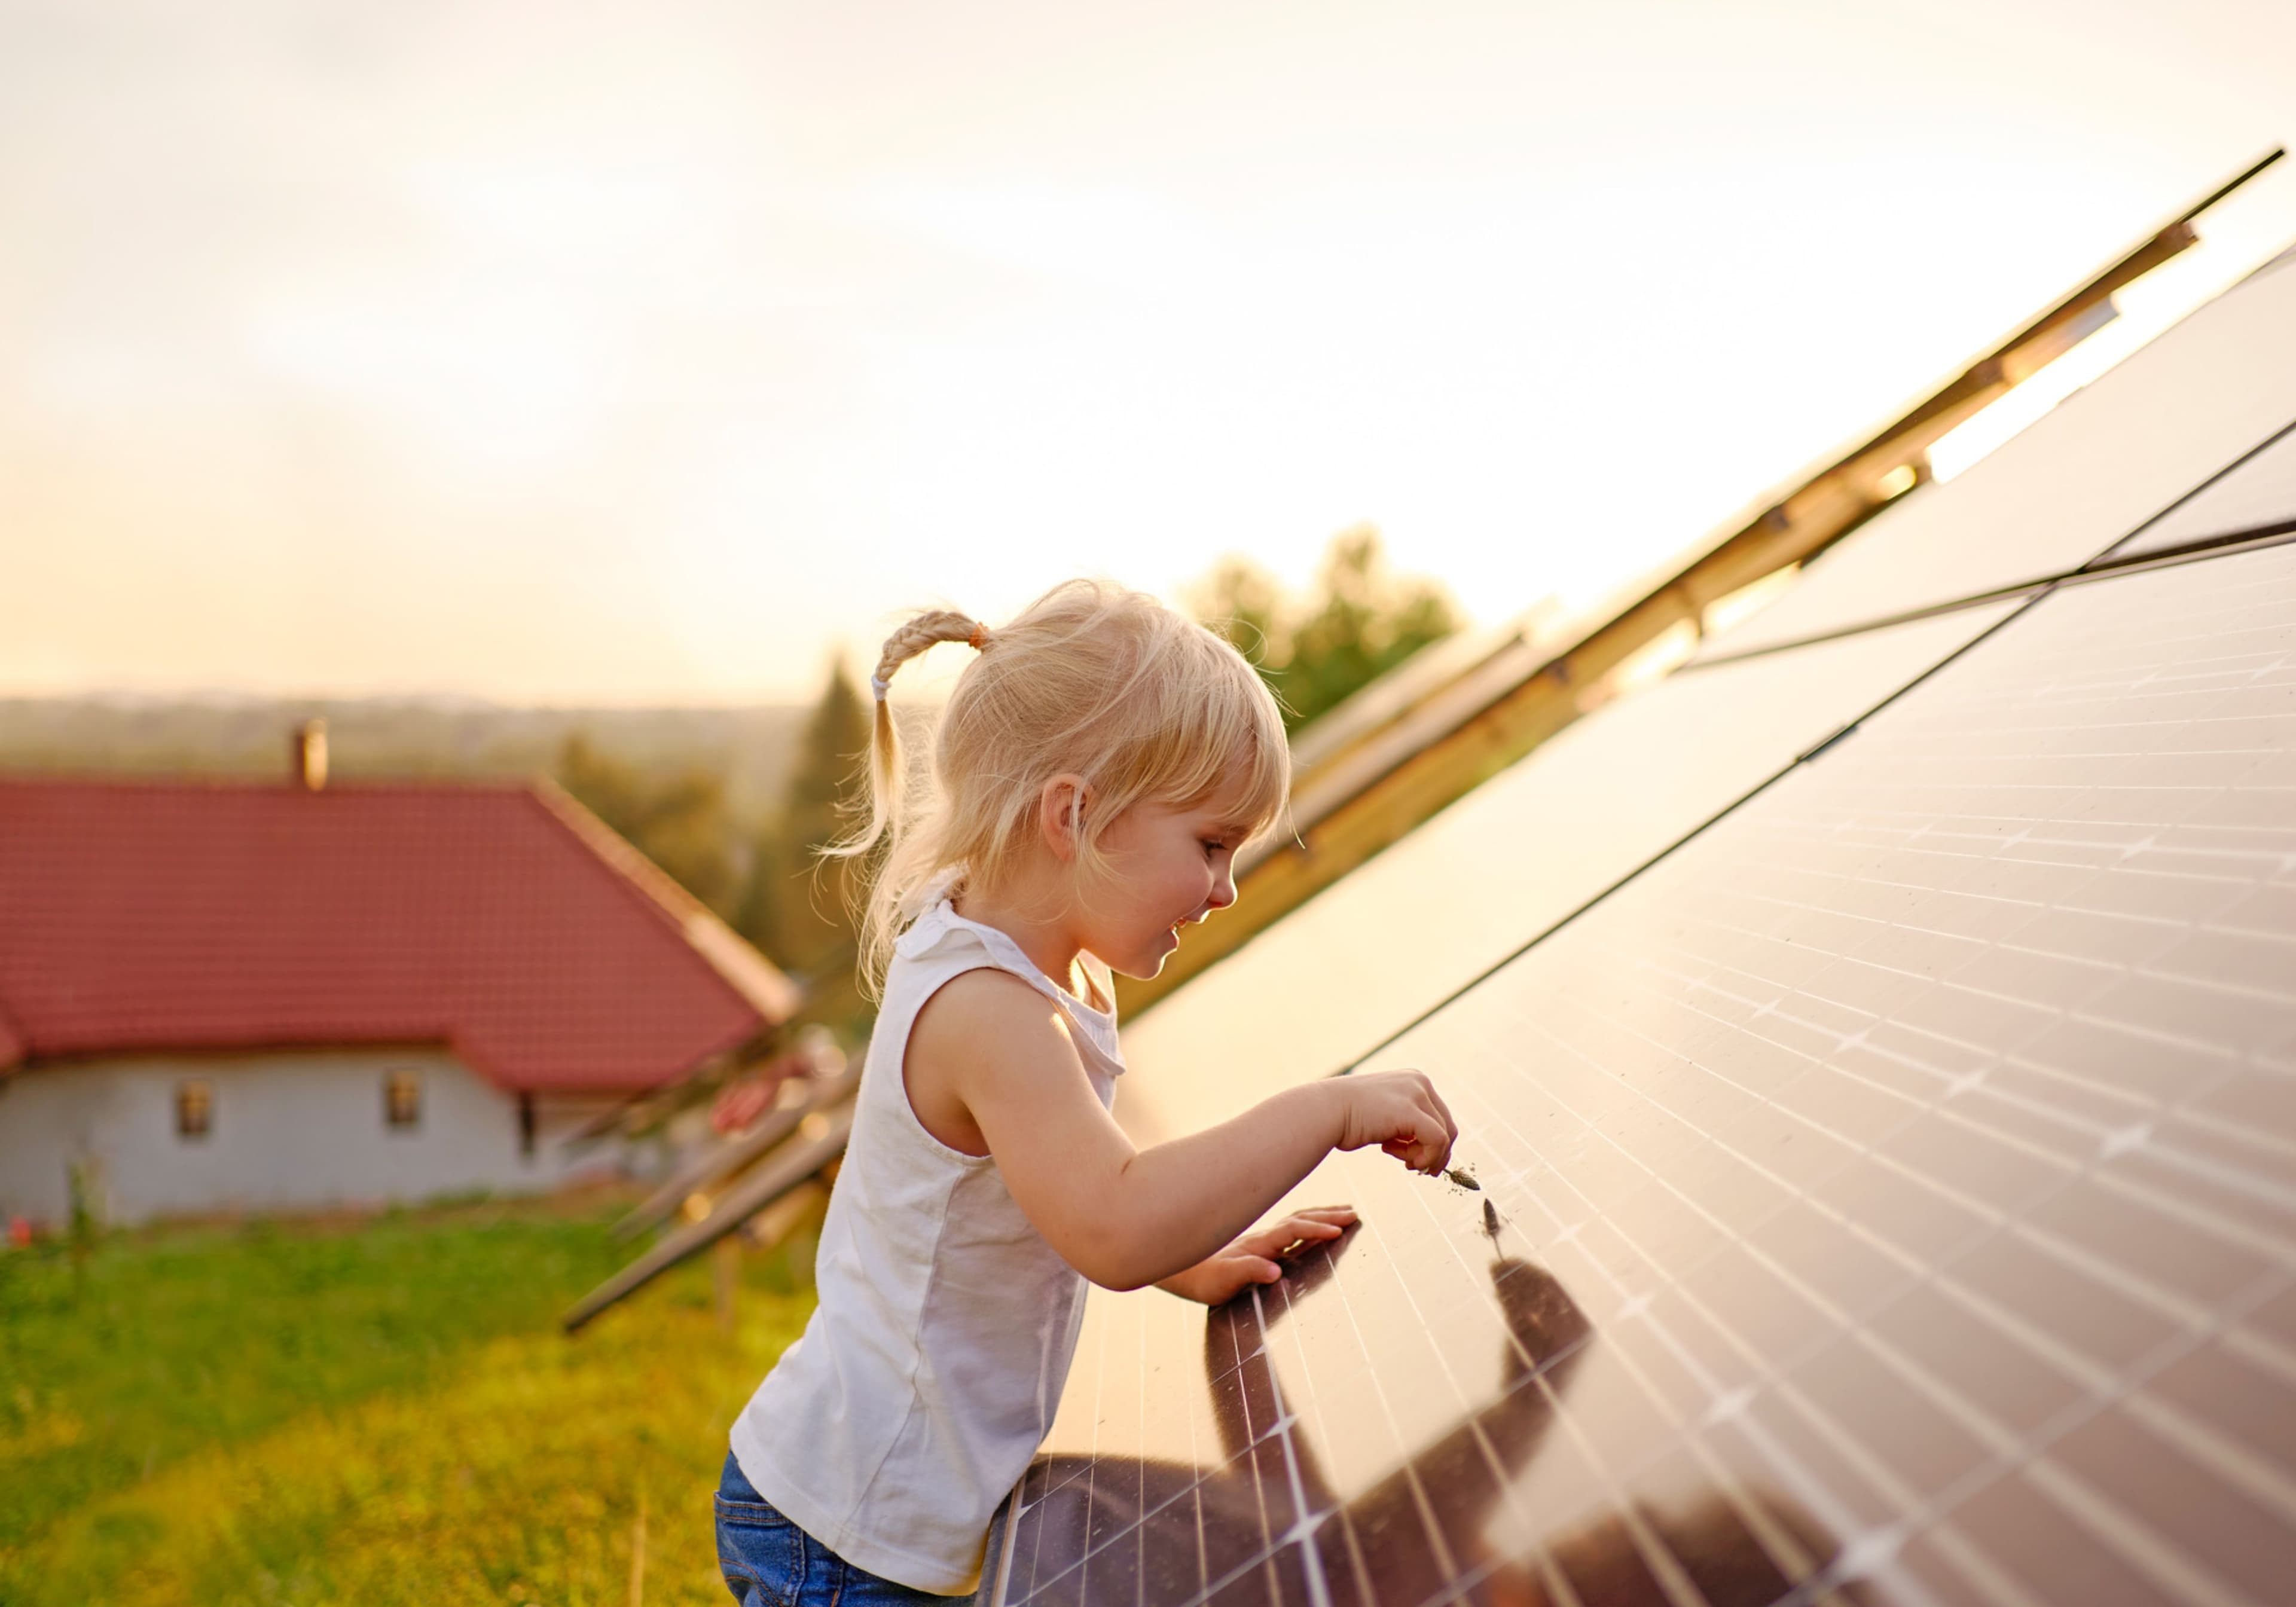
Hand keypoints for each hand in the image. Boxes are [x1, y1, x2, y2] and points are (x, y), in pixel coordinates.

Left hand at [1159, 1206, 1358, 1305]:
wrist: (1182, 1272)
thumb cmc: (1202, 1280)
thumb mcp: (1223, 1282)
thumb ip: (1248, 1272)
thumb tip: (1276, 1271)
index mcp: (1258, 1244)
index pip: (1293, 1230)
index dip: (1316, 1229)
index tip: (1341, 1230)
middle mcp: (1262, 1237)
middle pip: (1300, 1218)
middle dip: (1328, 1215)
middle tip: (1354, 1213)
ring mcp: (1261, 1239)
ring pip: (1297, 1219)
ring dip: (1321, 1214)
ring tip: (1344, 1211)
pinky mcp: (1260, 1245)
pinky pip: (1290, 1228)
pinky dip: (1309, 1222)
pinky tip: (1315, 1224)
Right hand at [1333, 1069, 1456, 1174]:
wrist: (1325, 1112)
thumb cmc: (1348, 1118)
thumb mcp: (1386, 1115)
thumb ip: (1407, 1124)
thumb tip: (1427, 1149)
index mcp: (1414, 1080)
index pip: (1441, 1117)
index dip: (1434, 1143)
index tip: (1416, 1159)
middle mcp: (1419, 1082)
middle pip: (1448, 1126)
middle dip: (1435, 1153)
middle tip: (1417, 1168)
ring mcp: (1416, 1093)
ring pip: (1444, 1136)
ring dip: (1425, 1157)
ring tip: (1401, 1161)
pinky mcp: (1410, 1111)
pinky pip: (1436, 1141)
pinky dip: (1426, 1157)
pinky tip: (1403, 1161)